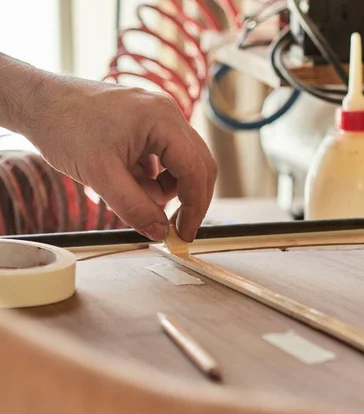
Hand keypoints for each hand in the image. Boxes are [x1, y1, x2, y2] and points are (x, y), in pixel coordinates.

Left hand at [17, 74, 216, 241]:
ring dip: (163, 187)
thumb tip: (160, 232)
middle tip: (173, 227)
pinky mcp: (148, 123)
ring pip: (180, 164)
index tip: (184, 233)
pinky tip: (127, 177)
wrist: (37, 102)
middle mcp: (168, 114)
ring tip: (130, 192)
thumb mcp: (100, 175)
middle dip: (187, 199)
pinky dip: (152, 176)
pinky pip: (164, 157)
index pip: (196, 170)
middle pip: (198, 165)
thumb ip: (134, 207)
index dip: (195, 207)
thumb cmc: (64, 126)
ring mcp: (159, 117)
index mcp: (163, 120)